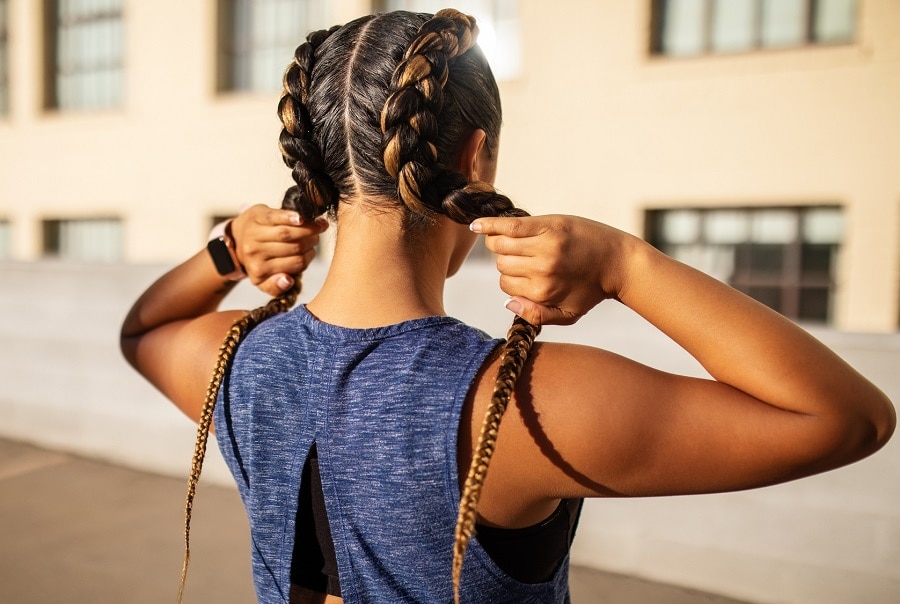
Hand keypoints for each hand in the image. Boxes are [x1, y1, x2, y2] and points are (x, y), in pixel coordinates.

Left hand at [230, 204, 328, 295]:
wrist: (236, 238)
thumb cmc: (257, 259)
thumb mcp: (263, 281)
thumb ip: (276, 287)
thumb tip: (288, 281)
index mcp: (259, 271)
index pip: (296, 264)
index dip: (309, 256)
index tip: (313, 251)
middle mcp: (254, 253)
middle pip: (294, 247)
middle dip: (311, 241)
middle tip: (317, 238)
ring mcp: (254, 234)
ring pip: (287, 233)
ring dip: (307, 229)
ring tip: (316, 227)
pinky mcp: (257, 216)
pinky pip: (276, 216)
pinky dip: (291, 216)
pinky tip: (301, 218)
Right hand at [471, 214, 634, 325]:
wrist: (619, 261)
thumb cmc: (592, 289)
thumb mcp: (568, 315)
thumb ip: (536, 316)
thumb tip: (507, 302)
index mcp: (542, 292)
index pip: (505, 285)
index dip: (513, 280)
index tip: (528, 275)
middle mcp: (541, 269)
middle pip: (501, 264)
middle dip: (507, 263)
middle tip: (526, 259)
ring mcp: (544, 246)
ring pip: (500, 245)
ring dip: (500, 244)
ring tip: (513, 243)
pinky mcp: (548, 225)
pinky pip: (508, 225)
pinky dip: (490, 225)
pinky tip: (476, 226)